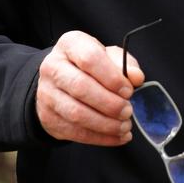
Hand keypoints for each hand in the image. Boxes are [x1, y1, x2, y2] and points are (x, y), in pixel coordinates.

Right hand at [36, 30, 144, 144]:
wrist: (60, 81)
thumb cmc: (90, 66)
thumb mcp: (108, 57)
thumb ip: (125, 64)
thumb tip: (137, 77)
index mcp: (70, 44)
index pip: (89, 58)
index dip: (112, 77)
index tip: (129, 91)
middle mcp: (53, 66)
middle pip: (80, 87)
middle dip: (109, 103)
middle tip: (128, 111)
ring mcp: (46, 93)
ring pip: (76, 113)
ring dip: (105, 124)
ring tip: (125, 126)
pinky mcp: (47, 116)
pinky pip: (74, 131)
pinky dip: (99, 138)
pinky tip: (116, 136)